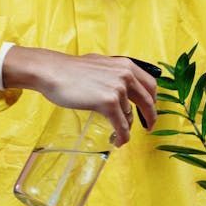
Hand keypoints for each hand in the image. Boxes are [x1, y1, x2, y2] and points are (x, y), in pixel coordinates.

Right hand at [2, 47, 156, 146]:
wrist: (52, 71)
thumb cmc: (71, 70)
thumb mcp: (100, 64)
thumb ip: (114, 73)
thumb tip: (122, 85)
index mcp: (126, 65)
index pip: (150, 85)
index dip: (153, 100)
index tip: (150, 109)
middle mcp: (126, 75)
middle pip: (148, 101)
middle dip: (150, 117)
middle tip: (149, 127)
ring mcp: (118, 89)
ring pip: (130, 116)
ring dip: (126, 128)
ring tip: (119, 135)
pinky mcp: (108, 102)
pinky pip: (121, 126)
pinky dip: (122, 137)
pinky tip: (117, 141)